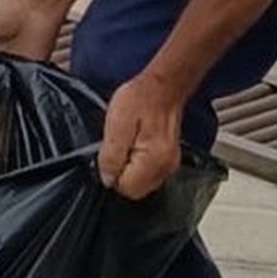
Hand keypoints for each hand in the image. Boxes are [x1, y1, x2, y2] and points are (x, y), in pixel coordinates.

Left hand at [99, 72, 186, 198]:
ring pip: (140, 182)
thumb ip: (110, 156)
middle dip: (121, 172)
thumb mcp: (116, 126)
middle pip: (135, 189)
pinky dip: (137, 164)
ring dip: (129, 168)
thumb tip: (107, 180)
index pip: (127, 188)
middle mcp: (166, 168)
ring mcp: (169, 165)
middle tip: (120, 146)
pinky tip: (135, 145)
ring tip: (129, 143)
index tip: (112, 153)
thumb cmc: (138, 100)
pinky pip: (147, 173)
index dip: (113, 173)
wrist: (160, 87)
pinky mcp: (168, 160)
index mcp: (154, 161)